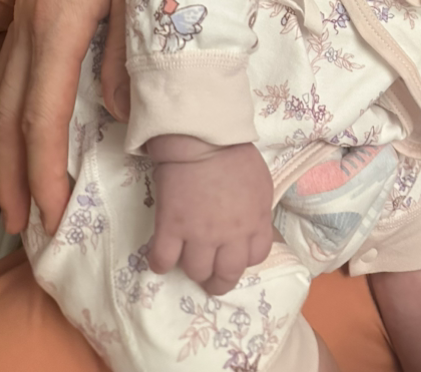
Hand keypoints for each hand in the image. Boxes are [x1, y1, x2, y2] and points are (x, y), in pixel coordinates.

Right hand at [0, 0, 203, 237]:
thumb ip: (132, 45)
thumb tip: (120, 112)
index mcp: (63, 16)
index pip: (43, 112)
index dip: (45, 168)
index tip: (56, 215)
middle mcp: (35, 14)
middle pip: (12, 109)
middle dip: (17, 170)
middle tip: (27, 223)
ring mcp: (30, 0)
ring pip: (7, 86)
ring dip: (10, 141)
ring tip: (20, 185)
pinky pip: (16, 58)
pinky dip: (17, 100)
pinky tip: (29, 113)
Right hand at [147, 138, 274, 294]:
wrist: (202, 138)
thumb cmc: (233, 153)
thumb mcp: (259, 182)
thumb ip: (257, 210)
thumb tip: (251, 226)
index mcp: (255, 221)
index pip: (256, 257)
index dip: (244, 260)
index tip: (234, 256)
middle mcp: (230, 235)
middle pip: (227, 274)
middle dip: (219, 282)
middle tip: (211, 279)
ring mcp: (200, 234)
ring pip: (196, 272)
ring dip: (192, 270)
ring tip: (187, 261)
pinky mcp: (172, 228)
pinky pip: (163, 261)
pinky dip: (161, 264)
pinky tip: (162, 258)